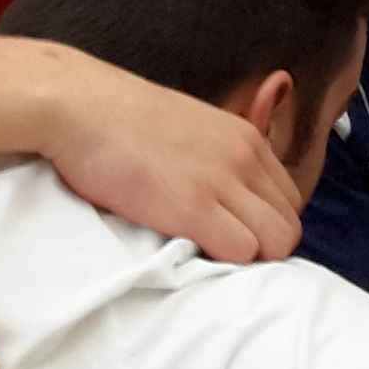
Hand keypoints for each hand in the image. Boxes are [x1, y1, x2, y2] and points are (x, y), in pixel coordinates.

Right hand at [40, 53, 303, 261]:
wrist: (78, 105)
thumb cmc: (118, 121)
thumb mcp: (187, 127)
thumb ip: (214, 154)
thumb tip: (218, 189)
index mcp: (245, 137)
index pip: (288, 197)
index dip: (264, 223)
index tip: (232, 231)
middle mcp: (245, 156)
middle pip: (289, 223)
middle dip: (262, 246)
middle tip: (219, 251)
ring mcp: (222, 180)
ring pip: (277, 241)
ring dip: (248, 258)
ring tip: (205, 255)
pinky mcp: (194, 206)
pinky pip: (242, 251)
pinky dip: (222, 262)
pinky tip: (190, 252)